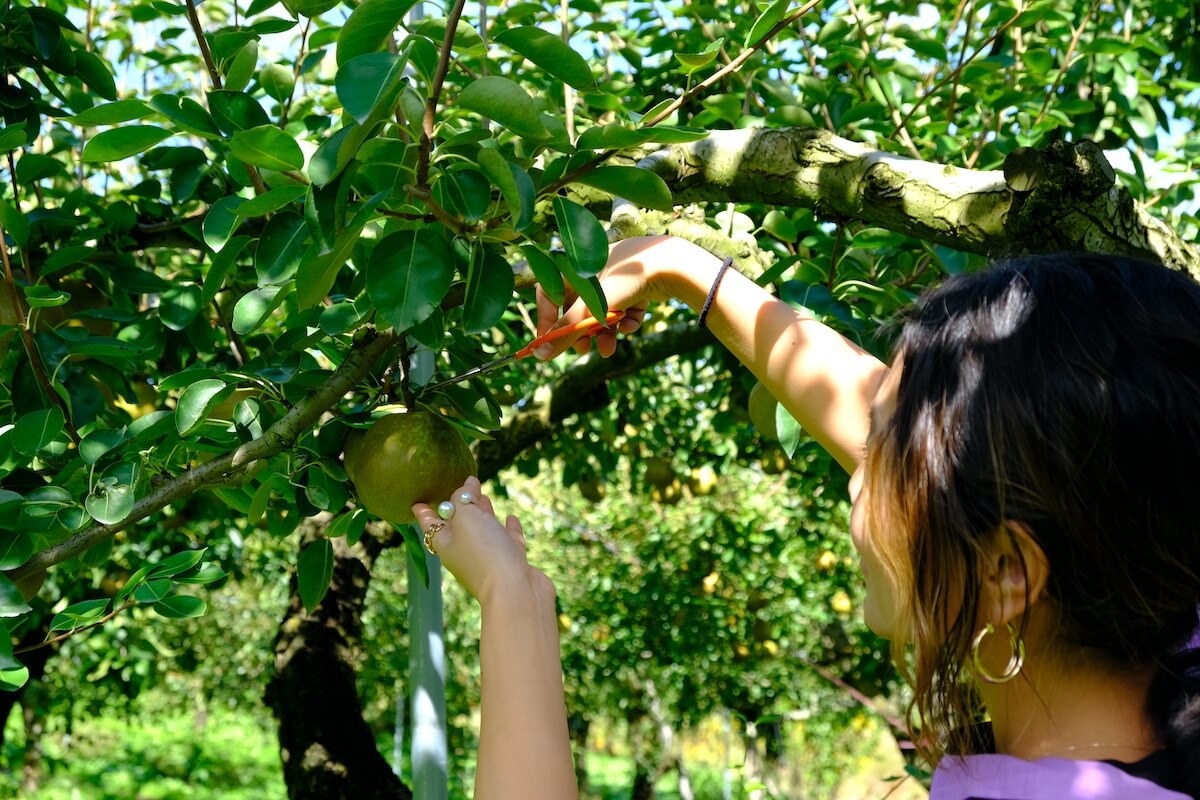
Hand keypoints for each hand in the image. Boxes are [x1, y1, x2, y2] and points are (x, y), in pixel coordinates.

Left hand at [412, 476, 551, 607]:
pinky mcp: (512, 561)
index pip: (431, 524)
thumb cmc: (484, 552)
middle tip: (463, 486)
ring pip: (485, 531)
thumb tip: (467, 484)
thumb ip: (463, 498)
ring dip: (484, 514)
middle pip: (459, 525)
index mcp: (446, 544)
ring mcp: (489, 558)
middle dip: (460, 506)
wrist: (514, 590)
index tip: (416, 503)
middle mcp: (465, 552)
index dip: (425, 512)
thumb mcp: (466, 518)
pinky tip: (511, 517)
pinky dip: (509, 528)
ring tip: (484, 497)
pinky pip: (508, 540)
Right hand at [534, 235, 716, 359]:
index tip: (549, 343)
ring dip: (604, 333)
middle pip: (577, 306)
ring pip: (602, 311)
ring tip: (609, 350)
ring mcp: (616, 277)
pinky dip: (625, 321)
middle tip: (584, 350)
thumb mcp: (592, 306)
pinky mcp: (636, 285)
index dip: (547, 319)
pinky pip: (624, 308)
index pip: (548, 292)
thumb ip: (566, 330)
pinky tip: (632, 326)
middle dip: (581, 332)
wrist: (672, 264)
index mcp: (575, 265)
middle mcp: (592, 269)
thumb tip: (540, 355)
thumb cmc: (625, 278)